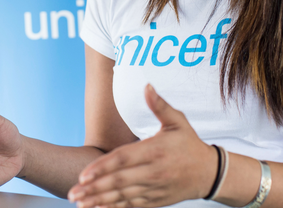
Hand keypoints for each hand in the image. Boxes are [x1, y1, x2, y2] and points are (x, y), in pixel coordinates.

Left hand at [68, 84, 216, 207]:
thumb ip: (159, 105)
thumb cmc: (189, 143)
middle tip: (73, 192)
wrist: (209, 173)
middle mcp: (152, 172)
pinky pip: (131, 206)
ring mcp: (153, 189)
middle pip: (118, 181)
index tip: (83, 174)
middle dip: (94, 188)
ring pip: (122, 196)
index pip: (123, 160)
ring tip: (79, 203)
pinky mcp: (155, 201)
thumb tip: (147, 86)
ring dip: (99, 200)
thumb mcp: (178, 121)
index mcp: (155, 151)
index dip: (102, 168)